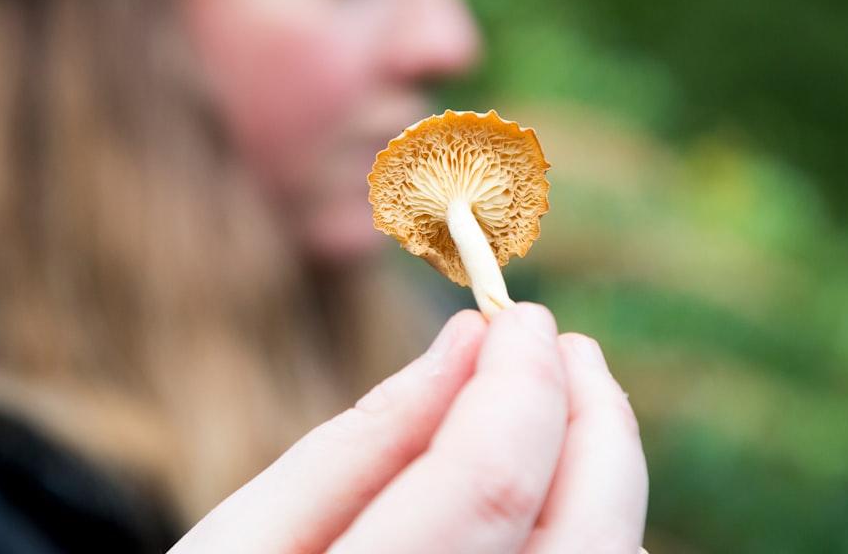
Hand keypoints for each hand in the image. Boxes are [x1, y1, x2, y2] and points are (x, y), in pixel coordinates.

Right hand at [169, 303, 647, 553]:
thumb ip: (363, 441)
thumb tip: (465, 343)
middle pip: (588, 533)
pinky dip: (592, 521)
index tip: (517, 317)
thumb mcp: (245, 540)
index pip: (490, 482)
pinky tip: (554, 482)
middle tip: (563, 346)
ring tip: (563, 399)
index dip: (520, 382)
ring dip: (602, 468)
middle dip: (592, 418)